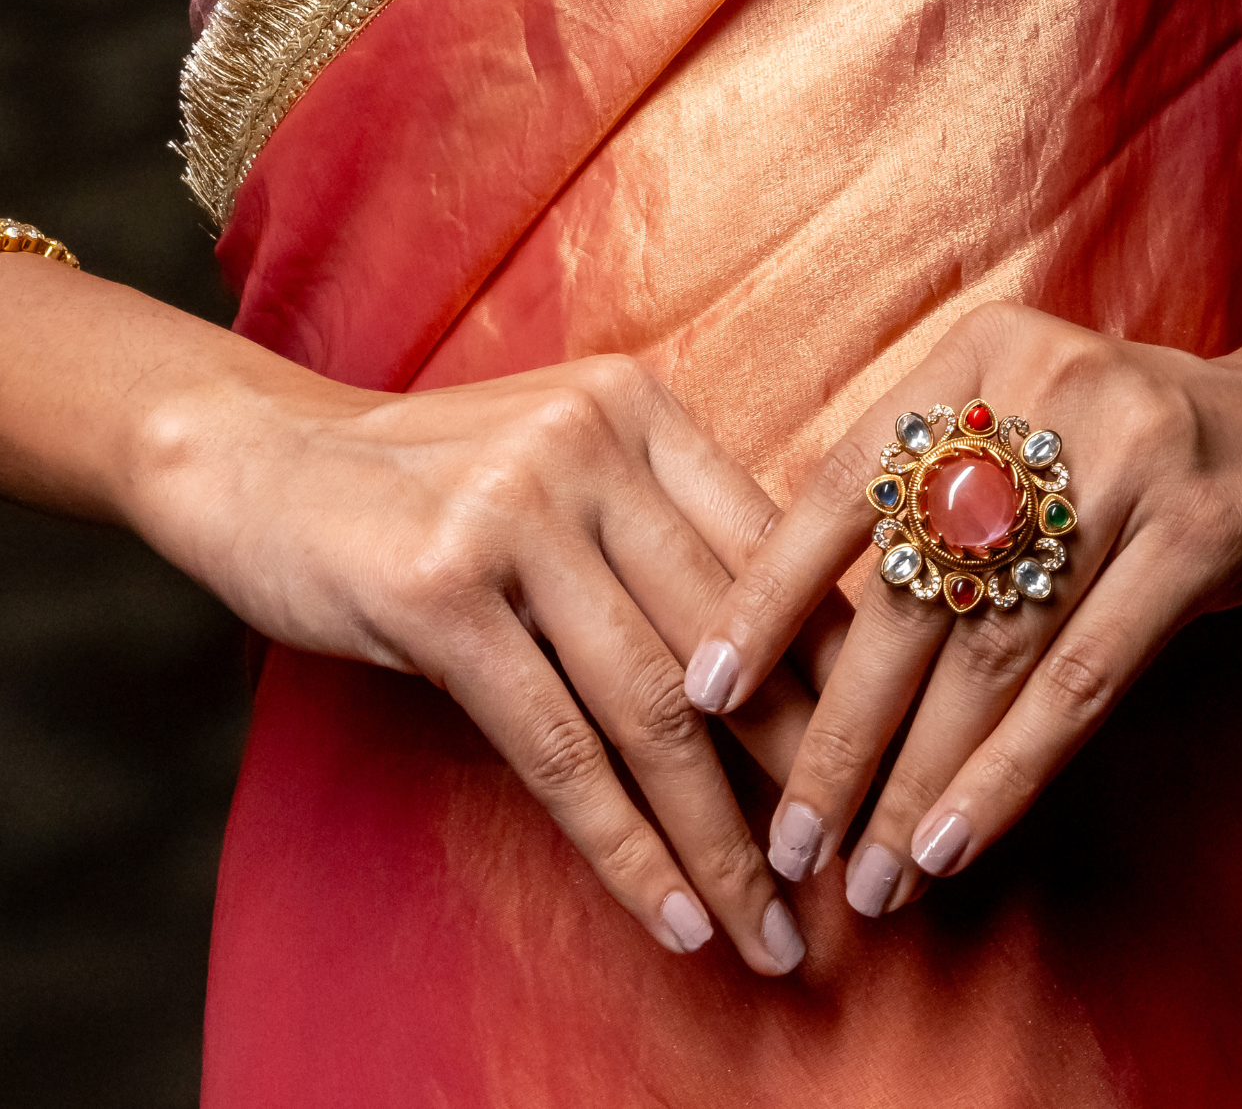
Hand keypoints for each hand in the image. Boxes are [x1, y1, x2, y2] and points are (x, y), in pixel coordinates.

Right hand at [131, 345, 840, 972]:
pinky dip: (624, 846)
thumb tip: (793, 663)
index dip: (834, 669)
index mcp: (638, 407)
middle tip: (849, 871)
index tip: (881, 764)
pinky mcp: (440, 590)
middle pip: (727, 634)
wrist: (261, 460)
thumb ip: (659, 529)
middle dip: (800, 770)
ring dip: (721, 840)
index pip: (769, 550)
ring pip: (654, 707)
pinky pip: (558, 747)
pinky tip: (671, 915)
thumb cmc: (430, 482)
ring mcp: (513, 510)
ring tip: (770, 931)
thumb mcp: (558, 467)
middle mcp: (589, 441)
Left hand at [683, 298, 1241, 914]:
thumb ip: (931, 508)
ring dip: (919, 777)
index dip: (766, 598)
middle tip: (791, 835)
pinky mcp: (1198, 529)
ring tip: (870, 870)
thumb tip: (800, 650)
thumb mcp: (1024, 438)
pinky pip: (1081, 678)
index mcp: (973, 361)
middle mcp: (1038, 391)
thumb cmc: (1132, 453)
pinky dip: (1009, 772)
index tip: (706, 695)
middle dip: (840, 729)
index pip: (841, 489)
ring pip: (989, 649)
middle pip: (908, 589)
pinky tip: (956, 842)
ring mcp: (1124, 455)